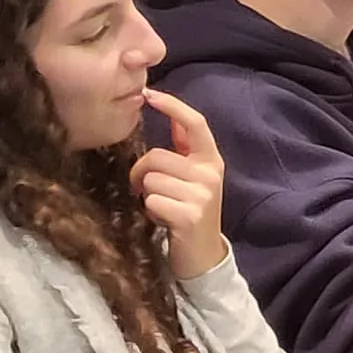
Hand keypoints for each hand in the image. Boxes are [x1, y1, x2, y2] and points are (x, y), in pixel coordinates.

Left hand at [132, 89, 230, 279]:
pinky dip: (151, 213)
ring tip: (161, 208)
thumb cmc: (189, 212)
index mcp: (210, 160)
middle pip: (157, 156)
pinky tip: (164, 222)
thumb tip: (166, 113)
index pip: (194, 123)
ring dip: (147, 196)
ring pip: (151, 180)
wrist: (202, 257)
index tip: (149, 94)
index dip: (172, 106)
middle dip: (141, 172)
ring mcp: (202, 195)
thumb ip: (182, 150)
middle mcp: (210, 174)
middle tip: (143, 189)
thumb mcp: (192, 178)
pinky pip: (152, 202)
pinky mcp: (190, 215)